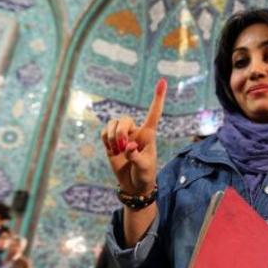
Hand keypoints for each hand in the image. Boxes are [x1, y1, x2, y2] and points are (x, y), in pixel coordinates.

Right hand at [100, 78, 166, 194]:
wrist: (134, 185)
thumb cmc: (145, 175)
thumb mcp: (145, 168)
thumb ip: (136, 156)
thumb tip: (128, 146)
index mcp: (149, 134)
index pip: (154, 113)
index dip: (158, 98)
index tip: (163, 81)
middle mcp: (135, 132)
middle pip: (124, 119)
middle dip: (120, 132)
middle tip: (122, 147)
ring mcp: (123, 136)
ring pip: (112, 124)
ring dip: (112, 137)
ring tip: (117, 150)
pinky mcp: (111, 143)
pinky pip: (104, 133)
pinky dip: (105, 140)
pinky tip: (112, 150)